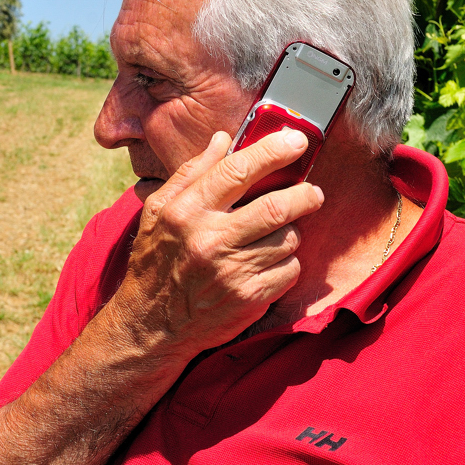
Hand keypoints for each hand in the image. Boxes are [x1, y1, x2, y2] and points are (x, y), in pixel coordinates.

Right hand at [109, 129, 323, 366]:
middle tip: (312, 192)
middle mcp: (209, 240)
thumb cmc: (156, 261)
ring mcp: (232, 272)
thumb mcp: (158, 211)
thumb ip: (191, 172)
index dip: (273, 151)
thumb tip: (223, 139)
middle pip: (277, 206)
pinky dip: (288, 263)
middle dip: (305, 195)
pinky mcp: (250, 298)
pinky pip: (290, 270)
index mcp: (186, 212)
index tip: (297, 141)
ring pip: (289, 239)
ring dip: (292, 232)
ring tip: (279, 234)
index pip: (236, 171)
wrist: (151, 325)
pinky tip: (270, 264)